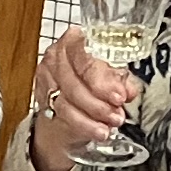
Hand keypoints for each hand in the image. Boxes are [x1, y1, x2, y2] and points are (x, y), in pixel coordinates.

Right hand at [30, 27, 140, 162]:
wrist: (70, 99)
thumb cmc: (91, 80)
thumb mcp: (111, 75)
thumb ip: (120, 80)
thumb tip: (128, 90)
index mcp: (74, 40)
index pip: (85, 57)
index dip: (101, 79)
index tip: (119, 95)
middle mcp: (56, 56)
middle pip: (74, 81)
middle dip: (99, 101)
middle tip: (117, 112)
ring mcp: (46, 77)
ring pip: (67, 101)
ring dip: (92, 115)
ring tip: (111, 123)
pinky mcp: (42, 98)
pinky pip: (63, 115)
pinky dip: (84, 125)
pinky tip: (98, 130)